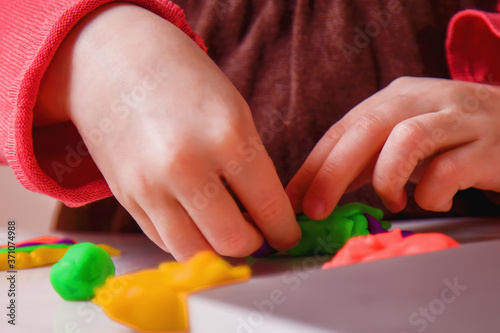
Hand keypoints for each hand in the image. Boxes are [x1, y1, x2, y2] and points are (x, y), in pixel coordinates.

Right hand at [35, 3, 299, 260]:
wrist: (114, 60)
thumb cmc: (184, 80)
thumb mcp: (234, 112)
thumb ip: (251, 166)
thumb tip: (265, 218)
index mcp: (228, 138)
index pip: (269, 209)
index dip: (284, 231)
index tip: (287, 235)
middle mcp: (186, 167)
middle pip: (232, 241)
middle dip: (253, 244)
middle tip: (258, 233)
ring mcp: (149, 186)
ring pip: (194, 252)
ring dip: (218, 249)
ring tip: (227, 230)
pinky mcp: (124, 196)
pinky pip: (163, 239)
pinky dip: (187, 239)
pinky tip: (197, 220)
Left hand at [286, 76, 499, 217]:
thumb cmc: (449, 140)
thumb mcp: (401, 141)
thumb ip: (363, 160)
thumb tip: (315, 192)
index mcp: (394, 98)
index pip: (343, 129)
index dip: (314, 166)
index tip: (293, 199)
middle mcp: (423, 99)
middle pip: (366, 129)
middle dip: (332, 173)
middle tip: (316, 210)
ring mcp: (457, 118)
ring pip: (407, 138)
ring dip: (387, 178)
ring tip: (391, 201)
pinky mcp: (487, 145)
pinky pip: (449, 170)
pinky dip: (431, 195)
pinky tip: (433, 201)